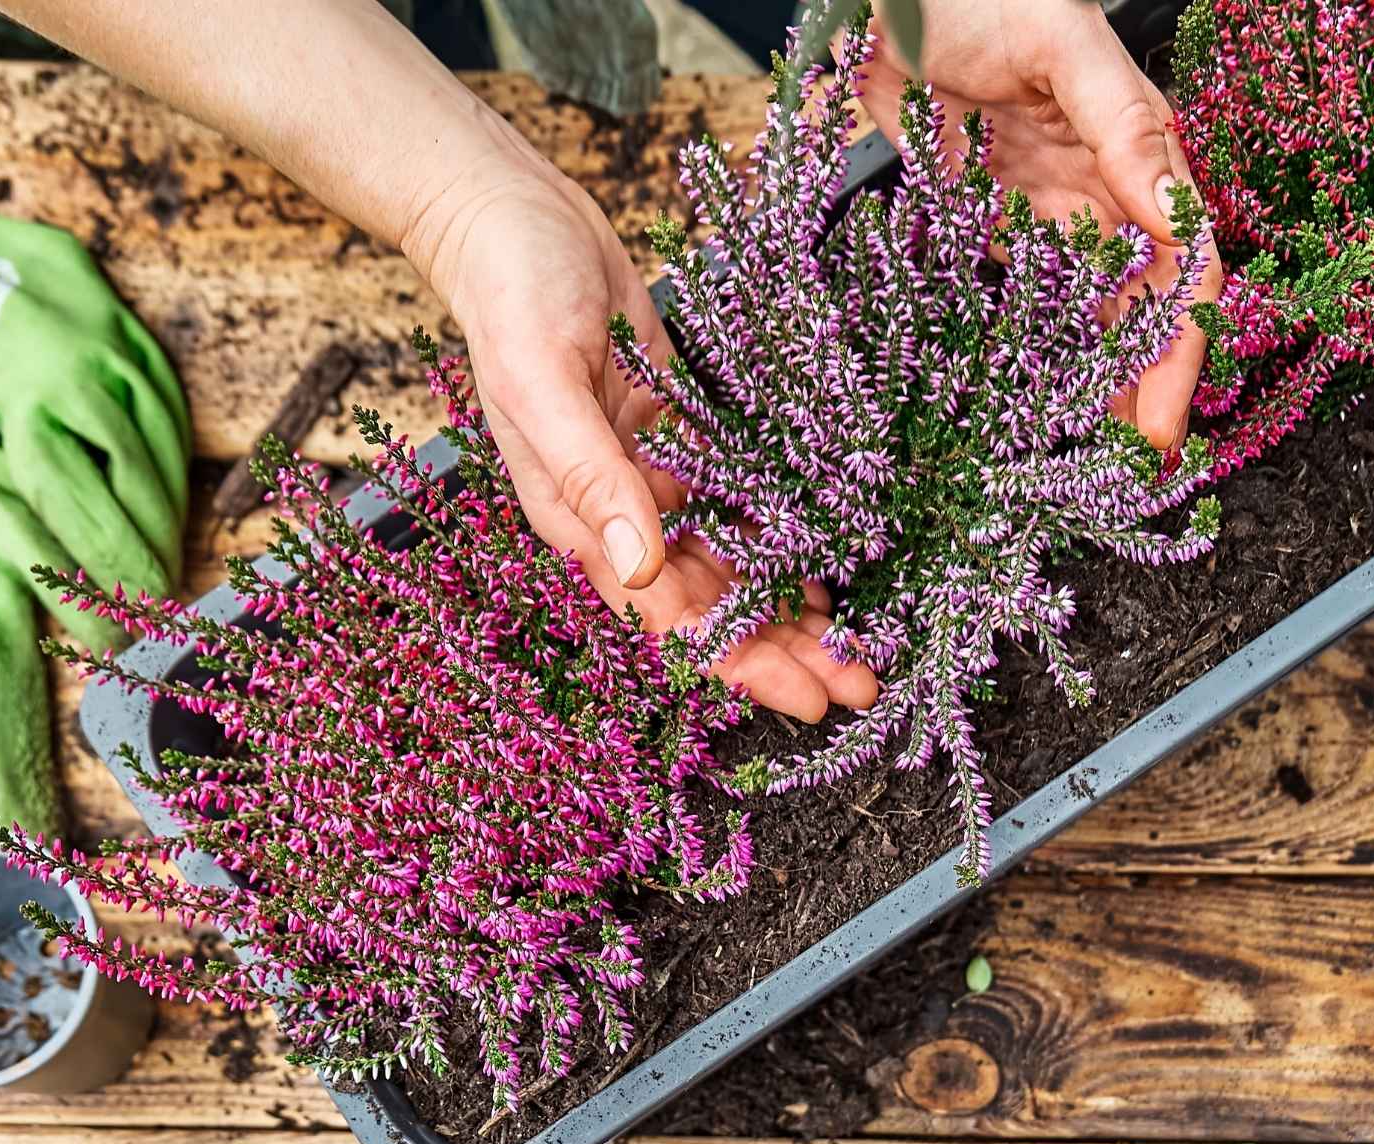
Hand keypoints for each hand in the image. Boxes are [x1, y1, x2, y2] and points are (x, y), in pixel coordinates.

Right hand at [404, 155, 876, 721]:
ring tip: (859, 646)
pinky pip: (740, 502)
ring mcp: (655, 474)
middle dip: (785, 651)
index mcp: (581, 519)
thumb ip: (591, 478)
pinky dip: (782, 539)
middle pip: (715, 605)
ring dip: (792, 608)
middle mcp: (623, 512)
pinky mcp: (683, 433)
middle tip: (862, 685)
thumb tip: (641, 570)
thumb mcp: (543, 383)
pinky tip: (828, 568)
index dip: (740, 662)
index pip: (670, 616)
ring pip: (735, 563)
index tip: (806, 697)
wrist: (513, 215)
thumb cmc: (511, 294)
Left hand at [852, 0, 1223, 449]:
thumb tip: (1173, 213)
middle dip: (1148, 388)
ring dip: (1100, 382)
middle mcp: (1107, 194)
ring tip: (1099, 458)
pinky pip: (1027, 299)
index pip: (1185, 269)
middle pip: (1144, 309)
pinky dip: (1038, 351)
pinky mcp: (992, 222)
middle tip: (1135, 467)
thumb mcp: (1067, 47)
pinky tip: (1036, 400)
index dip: (1181, 350)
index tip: (1163, 422)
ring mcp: (1049, 213)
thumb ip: (1123, 128)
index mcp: (1143, 156)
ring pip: (1091, 316)